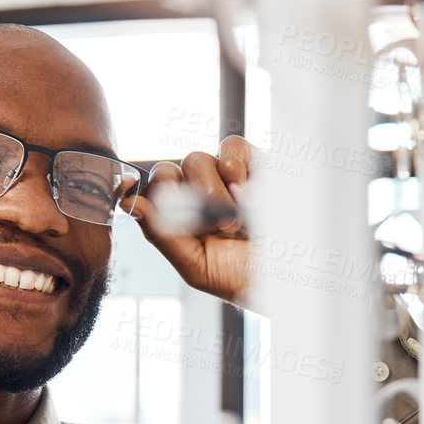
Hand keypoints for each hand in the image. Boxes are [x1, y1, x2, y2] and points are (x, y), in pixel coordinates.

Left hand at [130, 135, 253, 306]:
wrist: (294, 274)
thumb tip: (128, 203)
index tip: (155, 205)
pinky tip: (248, 194)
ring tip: (237, 221)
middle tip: (211, 228)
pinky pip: (231, 147)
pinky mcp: (255, 162)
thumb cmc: (247, 276)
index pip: (150, 190)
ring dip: (214, 193)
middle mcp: (200, 194)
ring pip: (195, 160)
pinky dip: (235, 168)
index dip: (149, 193)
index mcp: (181, 218)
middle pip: (168, 172)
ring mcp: (226, 176)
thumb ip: (161, 235)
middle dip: (185, 201)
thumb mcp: (197, 266)